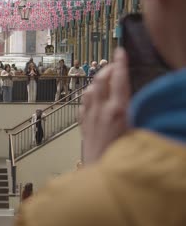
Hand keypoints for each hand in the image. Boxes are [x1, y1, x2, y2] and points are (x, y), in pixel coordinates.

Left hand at [80, 49, 129, 163]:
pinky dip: (88, 96)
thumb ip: (138, 114)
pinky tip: (92, 97)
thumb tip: (142, 102)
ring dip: (96, 81)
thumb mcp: (138, 134)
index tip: (120, 51)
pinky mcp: (83, 125)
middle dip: (107, 69)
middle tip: (114, 64)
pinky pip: (83, 104)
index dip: (120, 63)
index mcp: (118, 110)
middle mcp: (101, 110)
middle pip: (101, 81)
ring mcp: (89, 117)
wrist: (100, 174)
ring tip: (104, 78)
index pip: (118, 80)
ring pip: (89, 90)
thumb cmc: (122, 157)